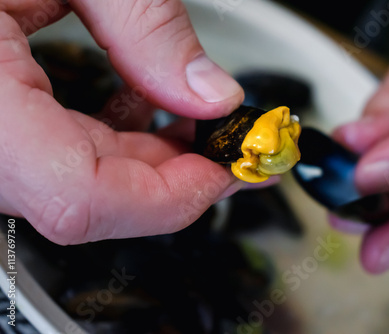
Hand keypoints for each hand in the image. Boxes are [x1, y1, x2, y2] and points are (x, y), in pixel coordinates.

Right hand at [0, 0, 244, 243]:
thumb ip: (147, 28)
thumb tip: (210, 93)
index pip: (79, 200)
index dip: (166, 199)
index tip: (223, 171)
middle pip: (90, 198)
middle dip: (176, 175)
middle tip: (226, 142)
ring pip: (80, 182)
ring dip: (150, 156)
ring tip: (194, 118)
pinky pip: (61, 156)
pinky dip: (115, 137)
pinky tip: (139, 100)